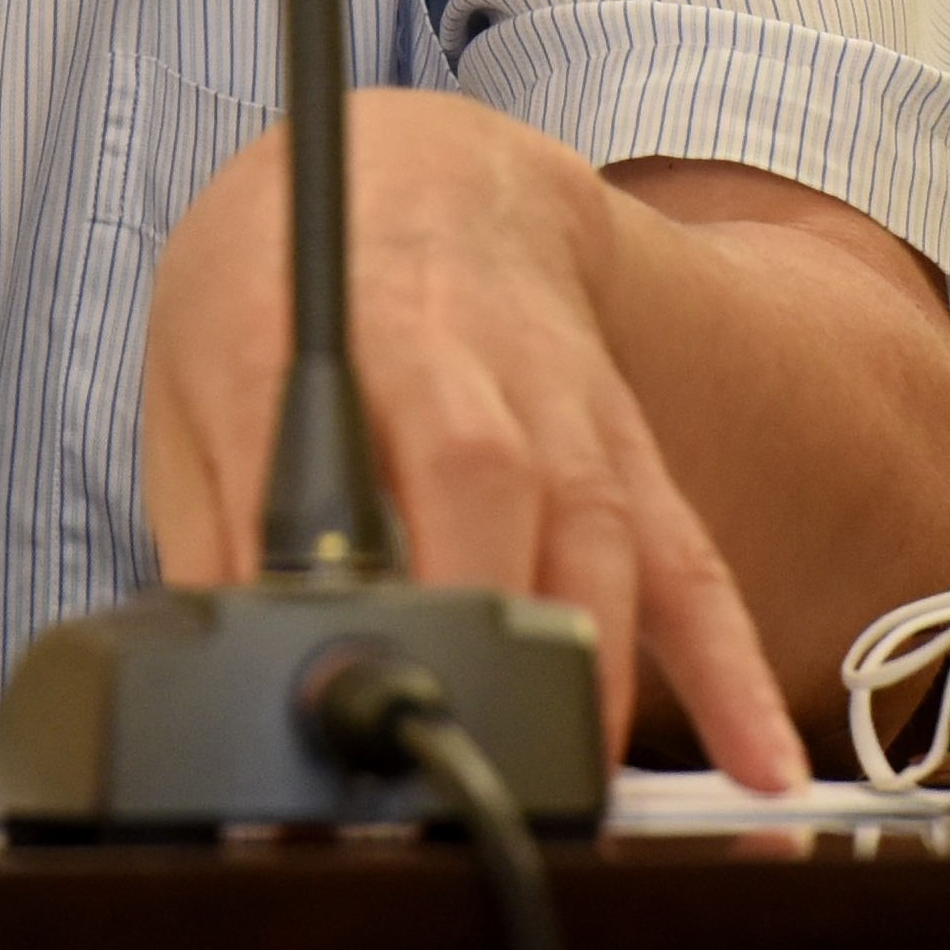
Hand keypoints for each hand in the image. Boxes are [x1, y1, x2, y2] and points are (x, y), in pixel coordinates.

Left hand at [140, 86, 803, 789]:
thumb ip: (209, 526)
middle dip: (482, 617)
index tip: (320, 667)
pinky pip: (684, 550)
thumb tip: (222, 686)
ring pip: (595, 515)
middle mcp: (446, 343)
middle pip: (483, 470)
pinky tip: (757, 763)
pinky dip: (726, 662)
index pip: (310, 426)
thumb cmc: (282, 278)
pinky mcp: (620, 437)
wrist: (419, 160)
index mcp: (302, 317)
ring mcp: (552, 387)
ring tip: (583, 790)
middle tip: (458, 751)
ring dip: (597, 661)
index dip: (321, 550)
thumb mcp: (193, 372)